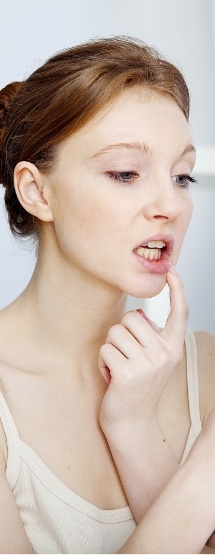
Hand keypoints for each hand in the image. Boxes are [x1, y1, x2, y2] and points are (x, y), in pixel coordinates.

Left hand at [99, 268, 188, 429]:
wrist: (132, 423)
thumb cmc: (138, 388)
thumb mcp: (153, 361)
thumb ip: (150, 336)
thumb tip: (138, 314)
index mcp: (173, 349)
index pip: (180, 313)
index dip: (177, 290)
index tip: (171, 272)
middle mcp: (164, 355)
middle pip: (131, 318)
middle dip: (121, 335)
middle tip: (126, 358)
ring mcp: (147, 365)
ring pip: (115, 332)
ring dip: (110, 349)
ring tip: (119, 368)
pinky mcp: (127, 374)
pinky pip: (105, 349)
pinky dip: (102, 362)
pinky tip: (111, 378)